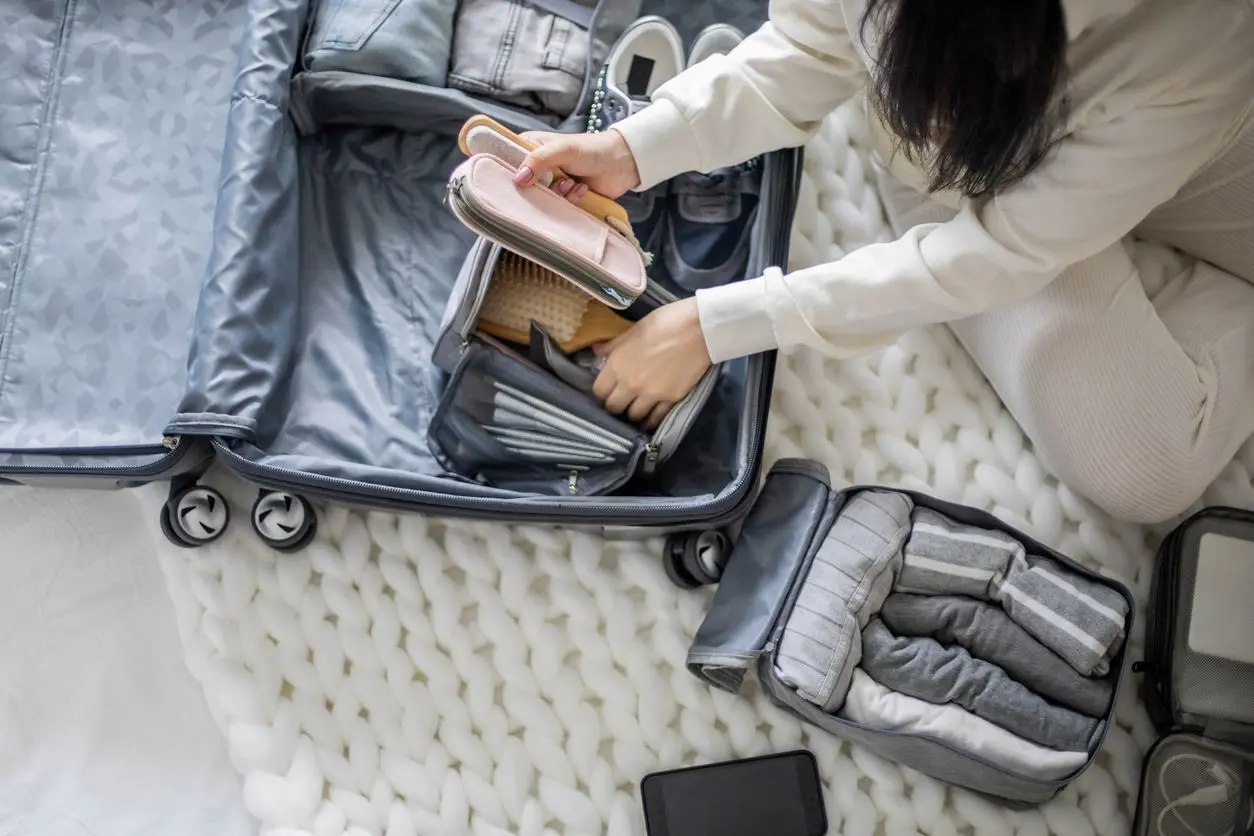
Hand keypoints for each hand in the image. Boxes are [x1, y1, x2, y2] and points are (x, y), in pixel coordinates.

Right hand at [514, 130, 640, 201]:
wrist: (622, 164)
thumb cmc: (592, 149)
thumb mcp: (562, 150)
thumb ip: (539, 161)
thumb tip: (518, 180)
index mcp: (533, 147)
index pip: (509, 159)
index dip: (508, 171)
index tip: (513, 182)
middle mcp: (539, 164)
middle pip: (523, 184)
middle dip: (537, 188)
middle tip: (550, 185)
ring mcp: (552, 181)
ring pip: (541, 197)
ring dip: (558, 194)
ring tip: (572, 184)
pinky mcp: (564, 196)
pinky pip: (557, 205)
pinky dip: (569, 199)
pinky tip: (581, 189)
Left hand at [592, 298, 711, 428]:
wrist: (699, 329)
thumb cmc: (664, 323)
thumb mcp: (634, 329)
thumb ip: (614, 345)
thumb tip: (596, 351)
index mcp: (618, 366)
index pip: (599, 391)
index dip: (602, 391)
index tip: (609, 387)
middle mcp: (631, 384)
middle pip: (613, 407)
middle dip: (615, 404)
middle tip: (622, 398)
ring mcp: (651, 395)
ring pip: (634, 416)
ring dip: (633, 412)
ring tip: (637, 405)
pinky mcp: (671, 400)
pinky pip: (656, 418)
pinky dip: (651, 418)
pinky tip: (651, 415)